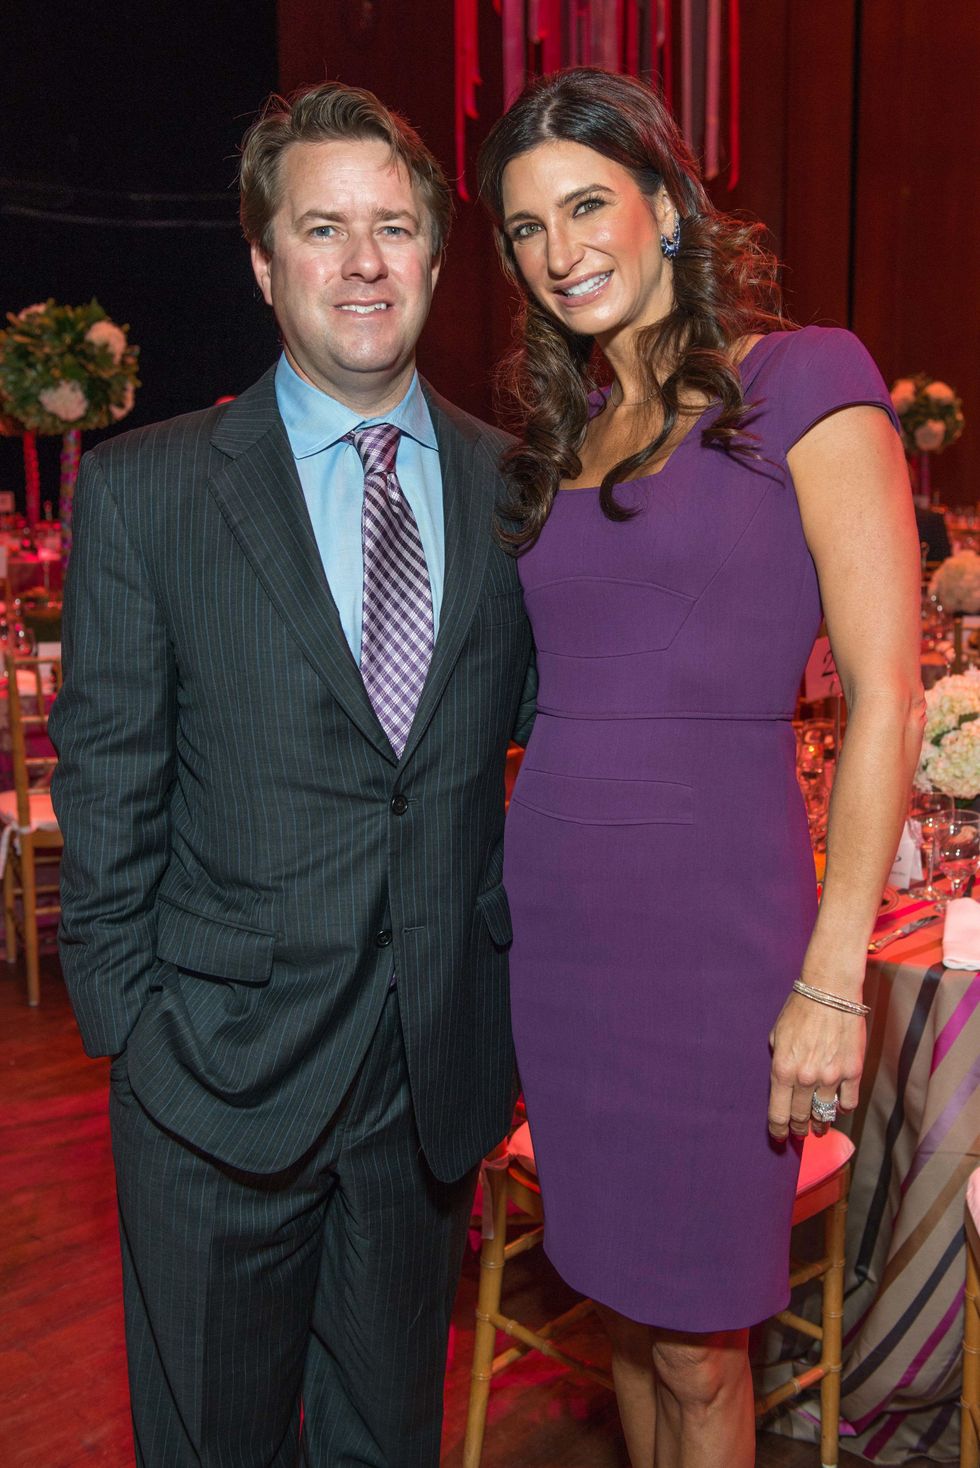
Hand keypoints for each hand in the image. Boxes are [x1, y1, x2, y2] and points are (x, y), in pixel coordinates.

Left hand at [767, 991, 865, 1140]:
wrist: (830, 992)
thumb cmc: (800, 1009)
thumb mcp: (777, 1034)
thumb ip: (779, 1059)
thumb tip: (784, 1078)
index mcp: (782, 1069)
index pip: (778, 1112)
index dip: (778, 1130)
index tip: (780, 1137)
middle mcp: (805, 1078)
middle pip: (801, 1117)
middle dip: (799, 1128)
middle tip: (800, 1132)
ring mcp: (831, 1077)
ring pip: (825, 1114)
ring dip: (821, 1124)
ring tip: (820, 1128)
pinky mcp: (853, 1072)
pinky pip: (848, 1102)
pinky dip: (843, 1108)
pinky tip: (839, 1108)